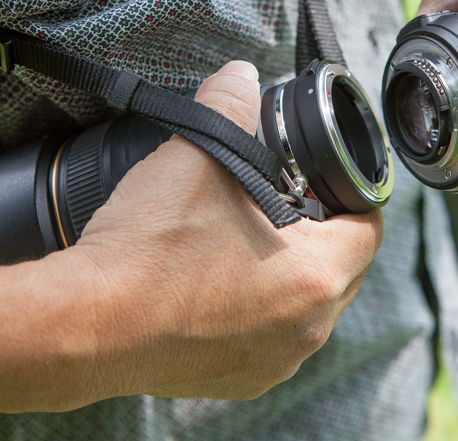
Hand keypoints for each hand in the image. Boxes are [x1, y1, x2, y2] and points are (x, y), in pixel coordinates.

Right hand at [77, 60, 383, 400]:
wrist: (87, 326)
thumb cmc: (149, 250)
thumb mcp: (197, 156)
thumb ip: (229, 105)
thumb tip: (238, 77)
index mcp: (317, 275)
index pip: (370, 226)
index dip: (356, 196)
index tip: (333, 183)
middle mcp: (308, 327)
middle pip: (343, 267)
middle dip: (325, 233)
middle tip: (291, 204)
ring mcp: (276, 359)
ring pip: (307, 304)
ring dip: (293, 273)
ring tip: (255, 241)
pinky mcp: (241, 379)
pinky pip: (272, 336)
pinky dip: (260, 309)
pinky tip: (225, 284)